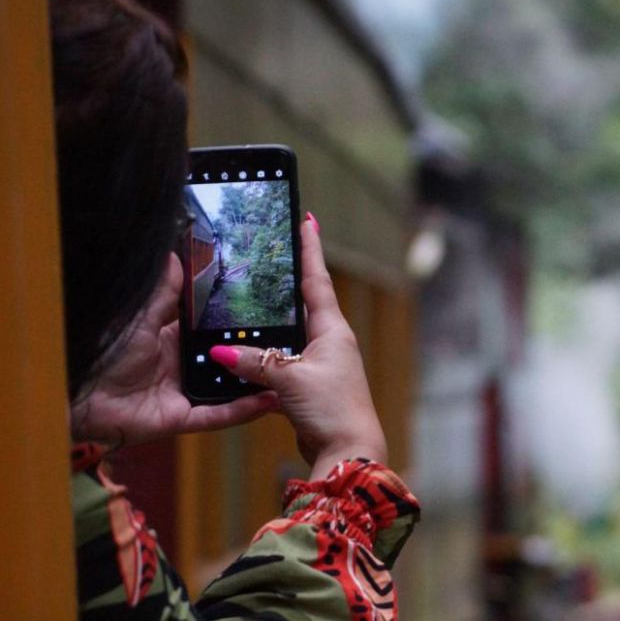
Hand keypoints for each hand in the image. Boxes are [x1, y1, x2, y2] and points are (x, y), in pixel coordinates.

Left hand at [69, 254, 279, 446]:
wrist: (75, 393)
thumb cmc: (101, 352)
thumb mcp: (140, 317)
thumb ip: (164, 292)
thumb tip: (176, 256)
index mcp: (169, 339)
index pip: (209, 327)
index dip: (233, 320)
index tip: (262, 307)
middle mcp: (179, 366)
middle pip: (223, 358)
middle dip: (252, 351)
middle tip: (288, 337)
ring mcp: (182, 393)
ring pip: (227, 387)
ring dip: (254, 381)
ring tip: (288, 369)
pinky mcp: (181, 417)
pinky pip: (217, 415)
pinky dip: (243, 409)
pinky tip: (268, 398)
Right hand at [208, 215, 387, 478]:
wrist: (348, 450)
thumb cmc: (331, 408)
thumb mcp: (289, 379)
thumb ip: (255, 362)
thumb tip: (219, 349)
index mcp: (332, 329)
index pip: (316, 279)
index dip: (310, 249)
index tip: (307, 219)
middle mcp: (329, 341)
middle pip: (302, 303)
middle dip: (285, 280)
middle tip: (267, 253)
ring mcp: (320, 364)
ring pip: (289, 334)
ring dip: (271, 321)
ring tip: (247, 297)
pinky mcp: (309, 386)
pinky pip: (282, 362)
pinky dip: (265, 356)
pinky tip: (244, 353)